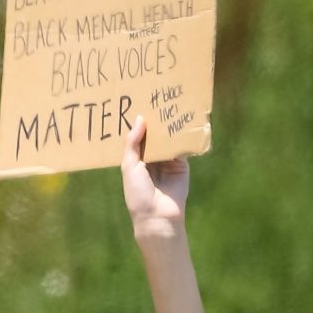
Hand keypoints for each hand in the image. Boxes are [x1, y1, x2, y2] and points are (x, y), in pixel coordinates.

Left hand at [121, 114, 188, 242]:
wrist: (158, 215)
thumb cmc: (138, 194)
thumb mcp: (129, 166)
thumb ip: (132, 143)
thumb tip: (140, 118)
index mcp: (137, 160)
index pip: (139, 137)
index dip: (139, 122)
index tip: (139, 103)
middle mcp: (152, 158)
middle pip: (155, 135)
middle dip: (155, 120)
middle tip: (156, 97)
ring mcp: (168, 160)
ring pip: (168, 138)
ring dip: (169, 124)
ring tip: (169, 103)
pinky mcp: (182, 164)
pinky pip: (182, 146)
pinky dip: (183, 134)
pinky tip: (182, 119)